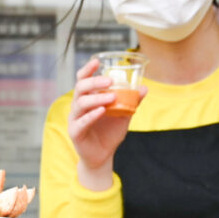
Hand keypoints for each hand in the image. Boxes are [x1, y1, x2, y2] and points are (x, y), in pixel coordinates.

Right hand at [67, 57, 131, 176]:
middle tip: (110, 80)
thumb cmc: (110, 132)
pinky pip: (82, 121)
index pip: (83, 79)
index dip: (88, 69)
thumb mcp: (124, 115)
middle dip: (94, 82)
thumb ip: (132, 102)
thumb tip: (143, 87)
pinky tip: (102, 111)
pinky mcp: (75, 132)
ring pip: (80, 103)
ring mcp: (75, 119)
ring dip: (97, 98)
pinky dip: (92, 115)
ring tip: (112, 97)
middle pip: (80, 87)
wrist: (103, 156)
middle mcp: (78, 106)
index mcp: (88, 98)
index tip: (97, 61)